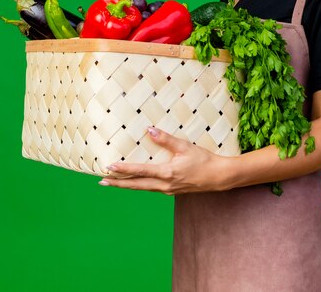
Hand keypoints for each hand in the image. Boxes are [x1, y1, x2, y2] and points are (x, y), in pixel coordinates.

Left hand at [98, 126, 231, 194]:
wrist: (218, 177)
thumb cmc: (203, 160)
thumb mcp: (185, 146)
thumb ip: (166, 139)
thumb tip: (149, 130)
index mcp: (167, 173)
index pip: (140, 171)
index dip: (123, 170)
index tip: (110, 167)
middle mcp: (164, 185)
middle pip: (136, 185)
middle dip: (118, 184)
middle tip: (102, 182)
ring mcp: (167, 190)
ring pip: (142, 188)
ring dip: (126, 185)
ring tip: (113, 183)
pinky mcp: (171, 190)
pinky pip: (150, 188)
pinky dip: (139, 184)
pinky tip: (135, 181)